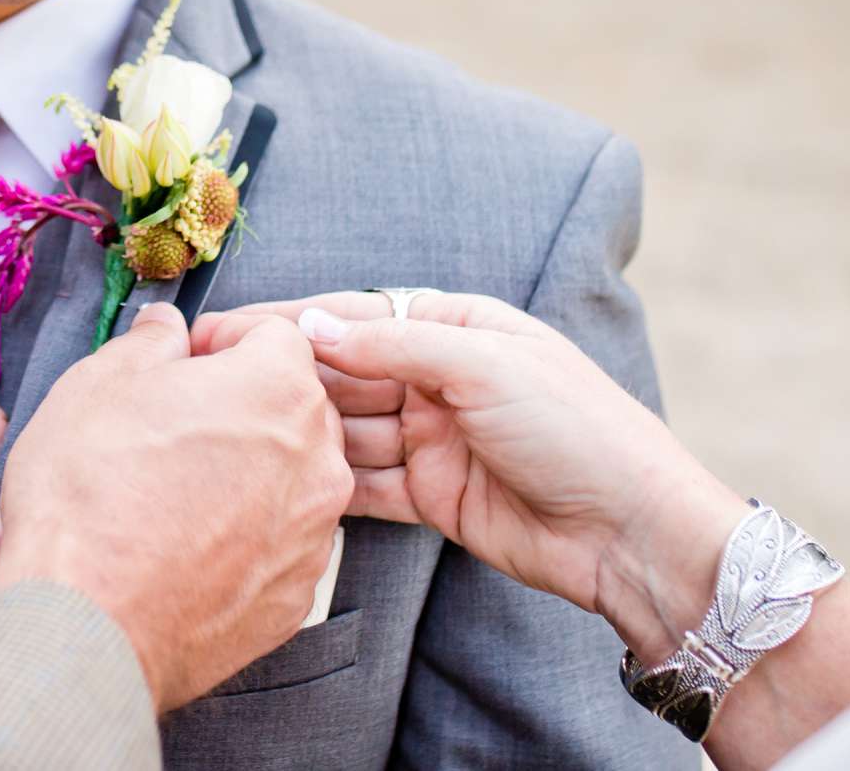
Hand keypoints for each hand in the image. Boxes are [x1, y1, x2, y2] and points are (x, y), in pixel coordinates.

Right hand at [0, 303, 351, 712]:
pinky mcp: (294, 596)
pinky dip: (246, 535)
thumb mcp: (99, 383)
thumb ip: (149, 342)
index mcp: (278, 390)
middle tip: (175, 423)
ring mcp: (312, 536)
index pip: (277, 334)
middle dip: (244, 404)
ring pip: (292, 478)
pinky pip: (280, 544)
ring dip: (249, 471)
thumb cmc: (89, 496)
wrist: (86, 621)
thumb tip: (165, 330)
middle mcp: (317, 461)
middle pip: (296, 407)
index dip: (224, 338)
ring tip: (175, 489)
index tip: (186, 360)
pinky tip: (188, 543)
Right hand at [195, 291, 743, 656]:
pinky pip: (366, 484)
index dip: (294, 322)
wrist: (633, 533)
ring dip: (303, 431)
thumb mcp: (485, 366)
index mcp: (460, 328)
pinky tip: (282, 479)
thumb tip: (313, 325)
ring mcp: (435, 439)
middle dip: (287, 378)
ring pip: (349, 429)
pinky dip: (329, 482)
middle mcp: (441, 379)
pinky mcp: (433, 497)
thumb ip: (394, 347)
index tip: (231, 329)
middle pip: (346, 372)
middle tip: (216, 384)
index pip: (359, 316)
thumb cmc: (579, 431)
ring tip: (239, 434)